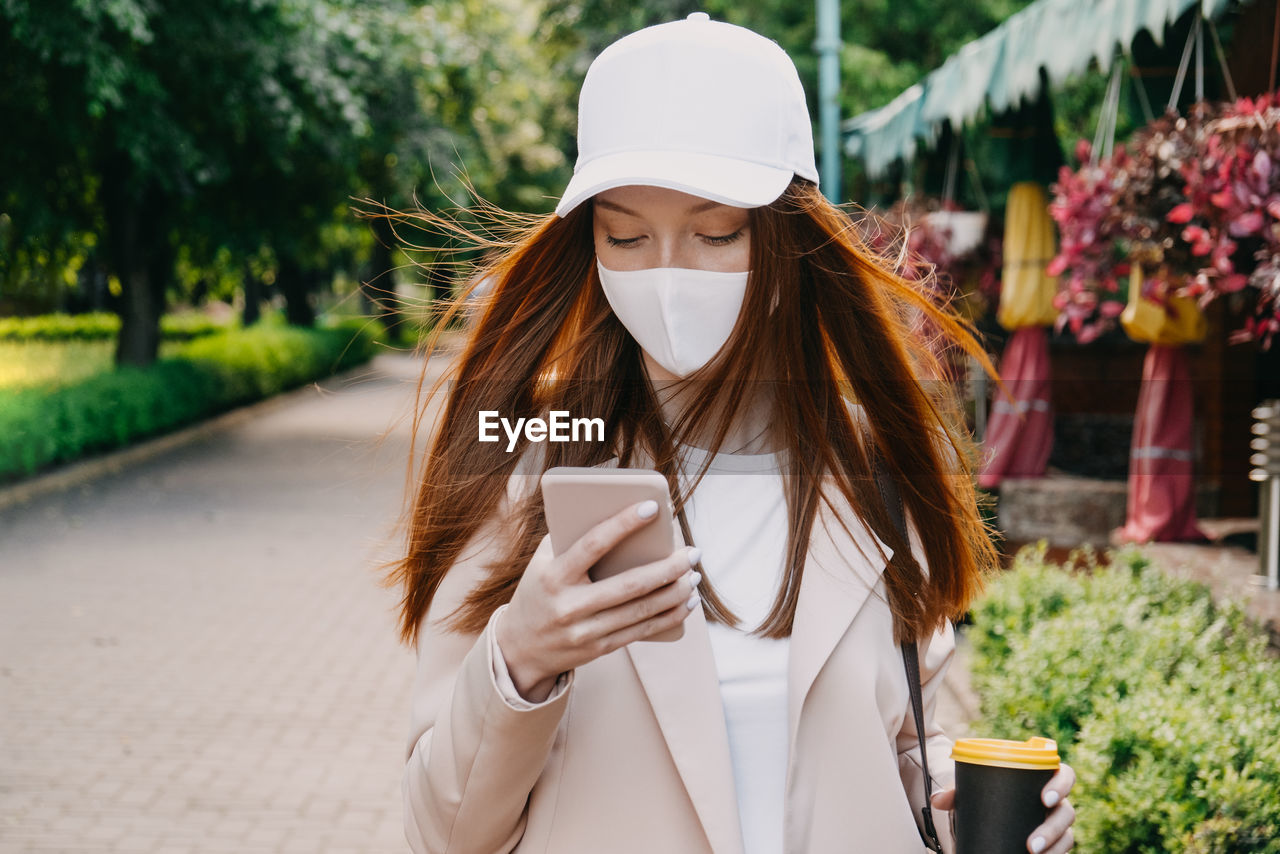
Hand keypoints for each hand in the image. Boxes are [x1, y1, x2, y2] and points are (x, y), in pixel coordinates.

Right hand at [496, 499, 701, 701]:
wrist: (520, 649)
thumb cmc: (538, 592)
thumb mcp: (541, 563)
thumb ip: (568, 538)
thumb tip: (613, 511)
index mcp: (554, 576)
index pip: (593, 544)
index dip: (623, 524)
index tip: (653, 507)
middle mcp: (570, 606)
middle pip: (630, 585)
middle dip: (668, 567)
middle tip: (692, 552)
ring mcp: (586, 632)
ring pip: (641, 610)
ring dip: (675, 592)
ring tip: (695, 574)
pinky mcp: (600, 649)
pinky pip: (642, 631)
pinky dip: (670, 616)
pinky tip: (688, 602)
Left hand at [929, 762, 1075, 852]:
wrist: (985, 828)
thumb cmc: (986, 801)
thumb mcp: (972, 796)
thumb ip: (955, 794)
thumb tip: (938, 799)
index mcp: (1040, 781)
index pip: (1064, 774)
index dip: (1061, 784)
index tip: (1044, 798)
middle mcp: (1054, 803)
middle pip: (1067, 812)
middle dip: (1053, 828)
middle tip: (1032, 843)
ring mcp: (1056, 826)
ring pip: (1067, 836)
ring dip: (1053, 848)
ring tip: (1031, 853)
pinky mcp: (1054, 845)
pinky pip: (1061, 853)